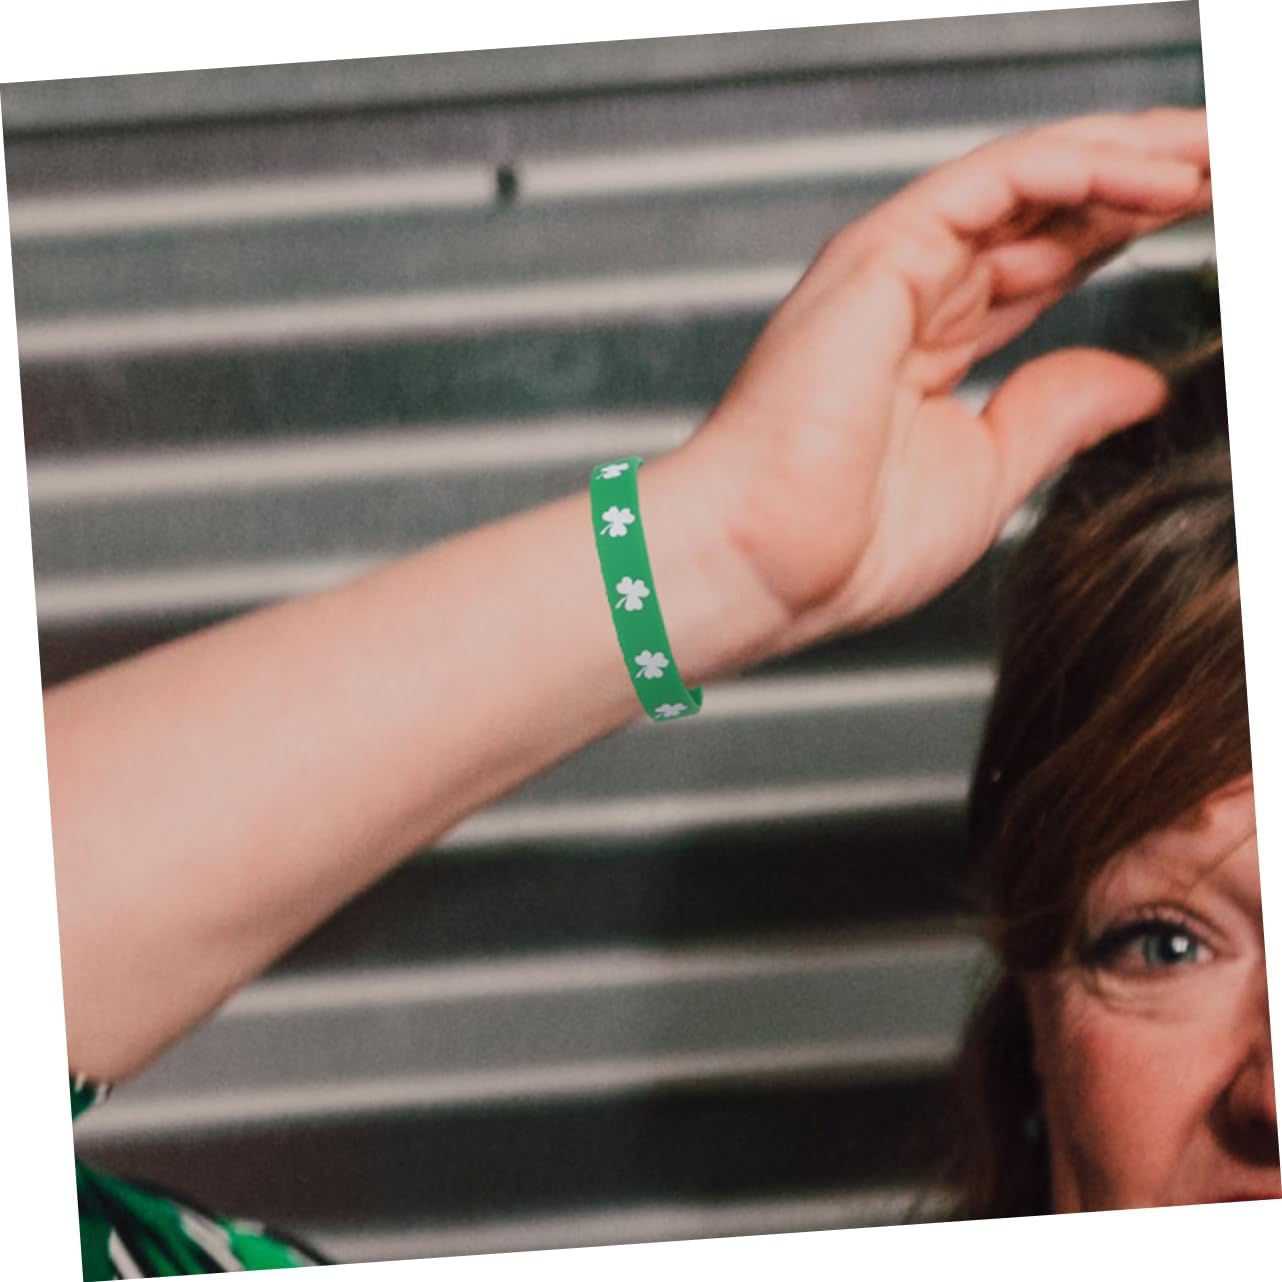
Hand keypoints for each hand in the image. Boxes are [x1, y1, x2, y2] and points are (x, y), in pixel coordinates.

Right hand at [684, 108, 1211, 652]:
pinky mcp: (883, 253)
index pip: (1050, 258)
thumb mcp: (989, 474)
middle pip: (1050, 207)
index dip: (1130, 230)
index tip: (1211, 220)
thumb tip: (1138, 384)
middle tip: (1234, 162)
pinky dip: (1081, 166)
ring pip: (1031, 176)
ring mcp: (896, 266)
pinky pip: (998, 181)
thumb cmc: (843, 543)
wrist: (766, 564)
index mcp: (934, 341)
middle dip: (1145, 180)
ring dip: (1131, 158)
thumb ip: (1057, 413)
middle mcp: (915, 290)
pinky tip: (1156, 173)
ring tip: (1219, 153)